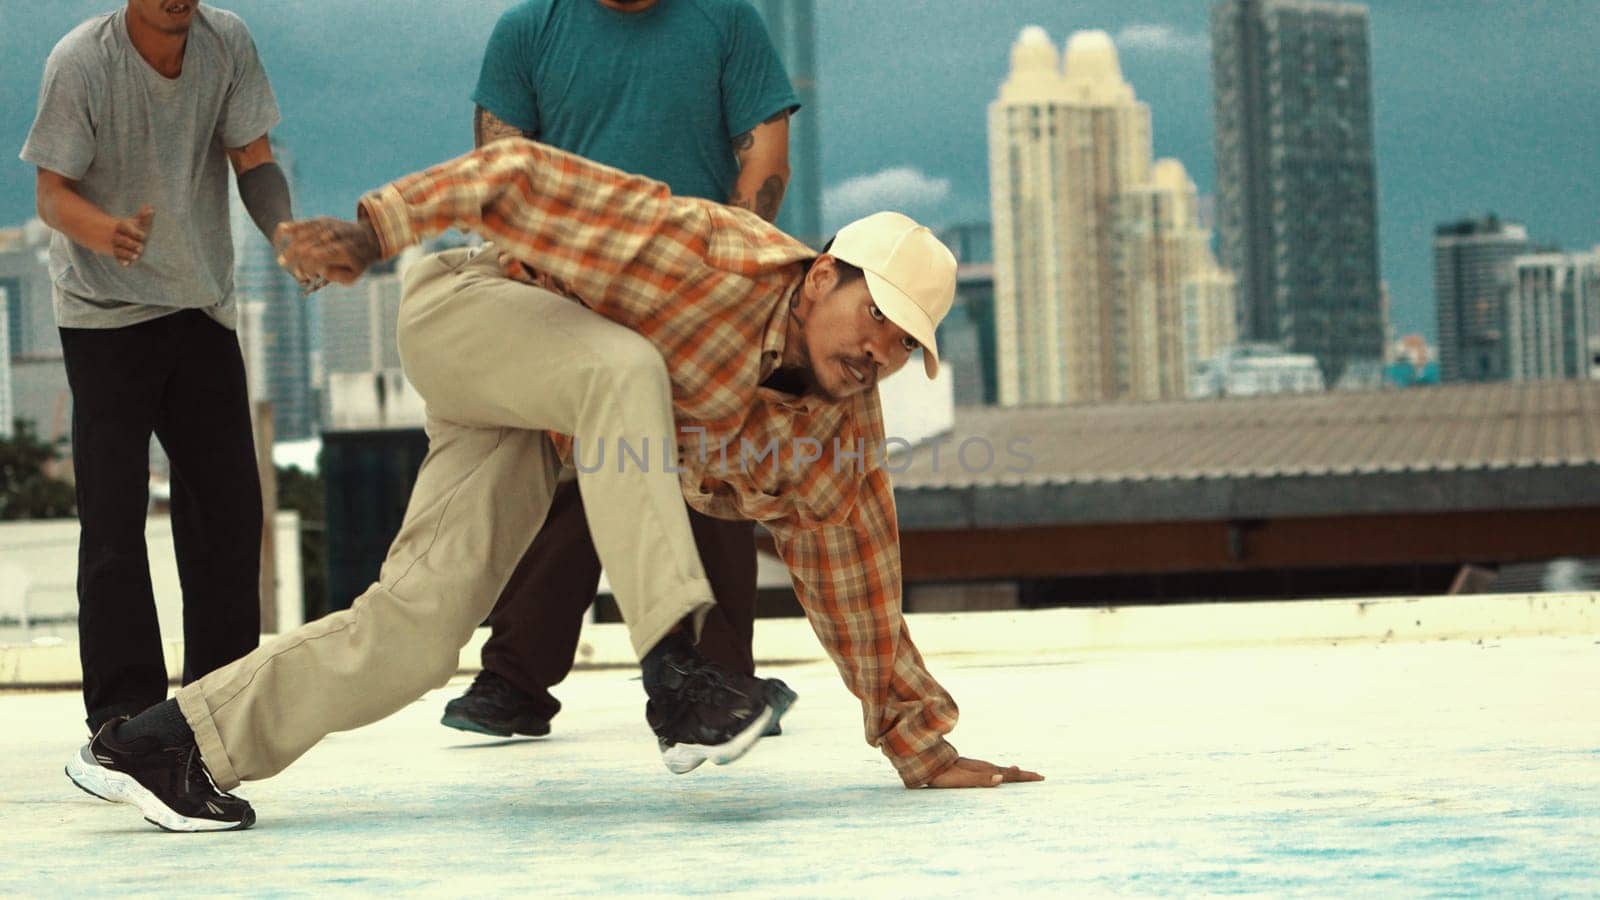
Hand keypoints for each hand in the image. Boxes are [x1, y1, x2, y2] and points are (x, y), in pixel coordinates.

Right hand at [110, 205, 153, 266]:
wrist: (107, 234)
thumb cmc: (129, 228)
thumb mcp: (134, 221)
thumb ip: (144, 217)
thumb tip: (151, 208)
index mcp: (121, 226)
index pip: (125, 228)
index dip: (134, 232)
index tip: (144, 235)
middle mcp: (116, 236)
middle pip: (121, 240)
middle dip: (131, 244)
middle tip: (141, 248)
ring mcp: (114, 245)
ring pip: (119, 250)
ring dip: (127, 254)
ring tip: (136, 256)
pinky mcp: (115, 254)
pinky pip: (117, 258)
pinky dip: (121, 261)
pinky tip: (127, 264)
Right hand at [274, 215, 381, 288]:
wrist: (369, 238)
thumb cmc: (357, 262)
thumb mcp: (353, 275)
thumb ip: (337, 276)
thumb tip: (320, 270)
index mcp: (343, 251)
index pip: (317, 257)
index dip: (306, 266)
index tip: (303, 276)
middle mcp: (335, 236)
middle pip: (308, 245)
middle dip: (295, 257)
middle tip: (287, 267)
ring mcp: (329, 226)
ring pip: (305, 233)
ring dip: (292, 246)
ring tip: (282, 259)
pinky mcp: (323, 220)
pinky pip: (306, 222)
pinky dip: (294, 226)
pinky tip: (282, 230)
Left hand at [925, 756, 1043, 788]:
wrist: (925, 761)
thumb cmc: (942, 774)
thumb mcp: (962, 779)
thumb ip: (981, 779)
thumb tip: (1002, 777)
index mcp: (983, 770)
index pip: (1009, 774)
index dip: (1024, 776)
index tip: (1040, 777)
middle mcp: (981, 767)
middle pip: (1007, 771)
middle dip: (1023, 775)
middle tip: (1039, 776)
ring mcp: (975, 766)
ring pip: (999, 769)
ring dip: (1012, 773)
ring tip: (1021, 773)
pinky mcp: (968, 768)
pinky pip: (990, 770)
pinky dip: (1000, 772)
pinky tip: (997, 773)